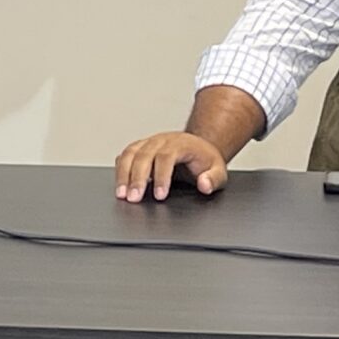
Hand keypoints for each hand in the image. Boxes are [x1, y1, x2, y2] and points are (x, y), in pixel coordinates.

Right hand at [114, 131, 229, 202]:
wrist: (197, 147)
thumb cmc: (205, 160)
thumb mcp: (218, 170)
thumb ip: (214, 179)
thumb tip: (204, 185)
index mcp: (181, 144)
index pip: (166, 157)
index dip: (161, 176)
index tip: (159, 196)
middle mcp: (162, 140)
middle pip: (144, 155)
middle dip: (136, 178)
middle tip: (133, 198)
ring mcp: (148, 143)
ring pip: (130, 154)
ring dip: (123, 174)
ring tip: (121, 194)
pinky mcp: (139, 148)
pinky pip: (125, 155)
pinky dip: (120, 169)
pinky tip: (119, 184)